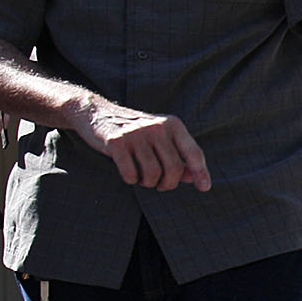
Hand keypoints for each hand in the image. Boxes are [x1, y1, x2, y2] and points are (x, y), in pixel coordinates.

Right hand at [82, 102, 210, 190]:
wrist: (96, 112)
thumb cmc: (135, 132)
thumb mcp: (159, 138)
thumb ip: (177, 156)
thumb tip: (193, 178)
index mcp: (172, 125)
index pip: (194, 153)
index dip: (201, 172)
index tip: (204, 188)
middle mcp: (157, 127)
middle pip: (174, 168)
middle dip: (168, 184)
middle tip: (159, 185)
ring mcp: (136, 134)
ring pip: (153, 174)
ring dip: (148, 183)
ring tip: (142, 178)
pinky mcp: (116, 142)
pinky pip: (131, 174)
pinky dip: (131, 180)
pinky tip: (129, 175)